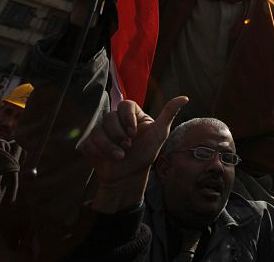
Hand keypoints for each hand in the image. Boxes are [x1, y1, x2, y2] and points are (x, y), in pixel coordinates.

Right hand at [81, 96, 186, 212]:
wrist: (129, 175)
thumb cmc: (146, 153)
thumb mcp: (159, 134)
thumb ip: (169, 114)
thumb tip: (185, 97)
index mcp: (132, 115)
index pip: (125, 104)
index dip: (127, 118)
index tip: (133, 133)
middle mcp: (115, 120)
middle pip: (110, 117)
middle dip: (119, 135)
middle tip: (128, 146)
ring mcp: (102, 130)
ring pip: (98, 130)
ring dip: (109, 146)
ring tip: (120, 155)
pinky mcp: (91, 142)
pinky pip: (89, 141)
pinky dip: (100, 151)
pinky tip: (108, 158)